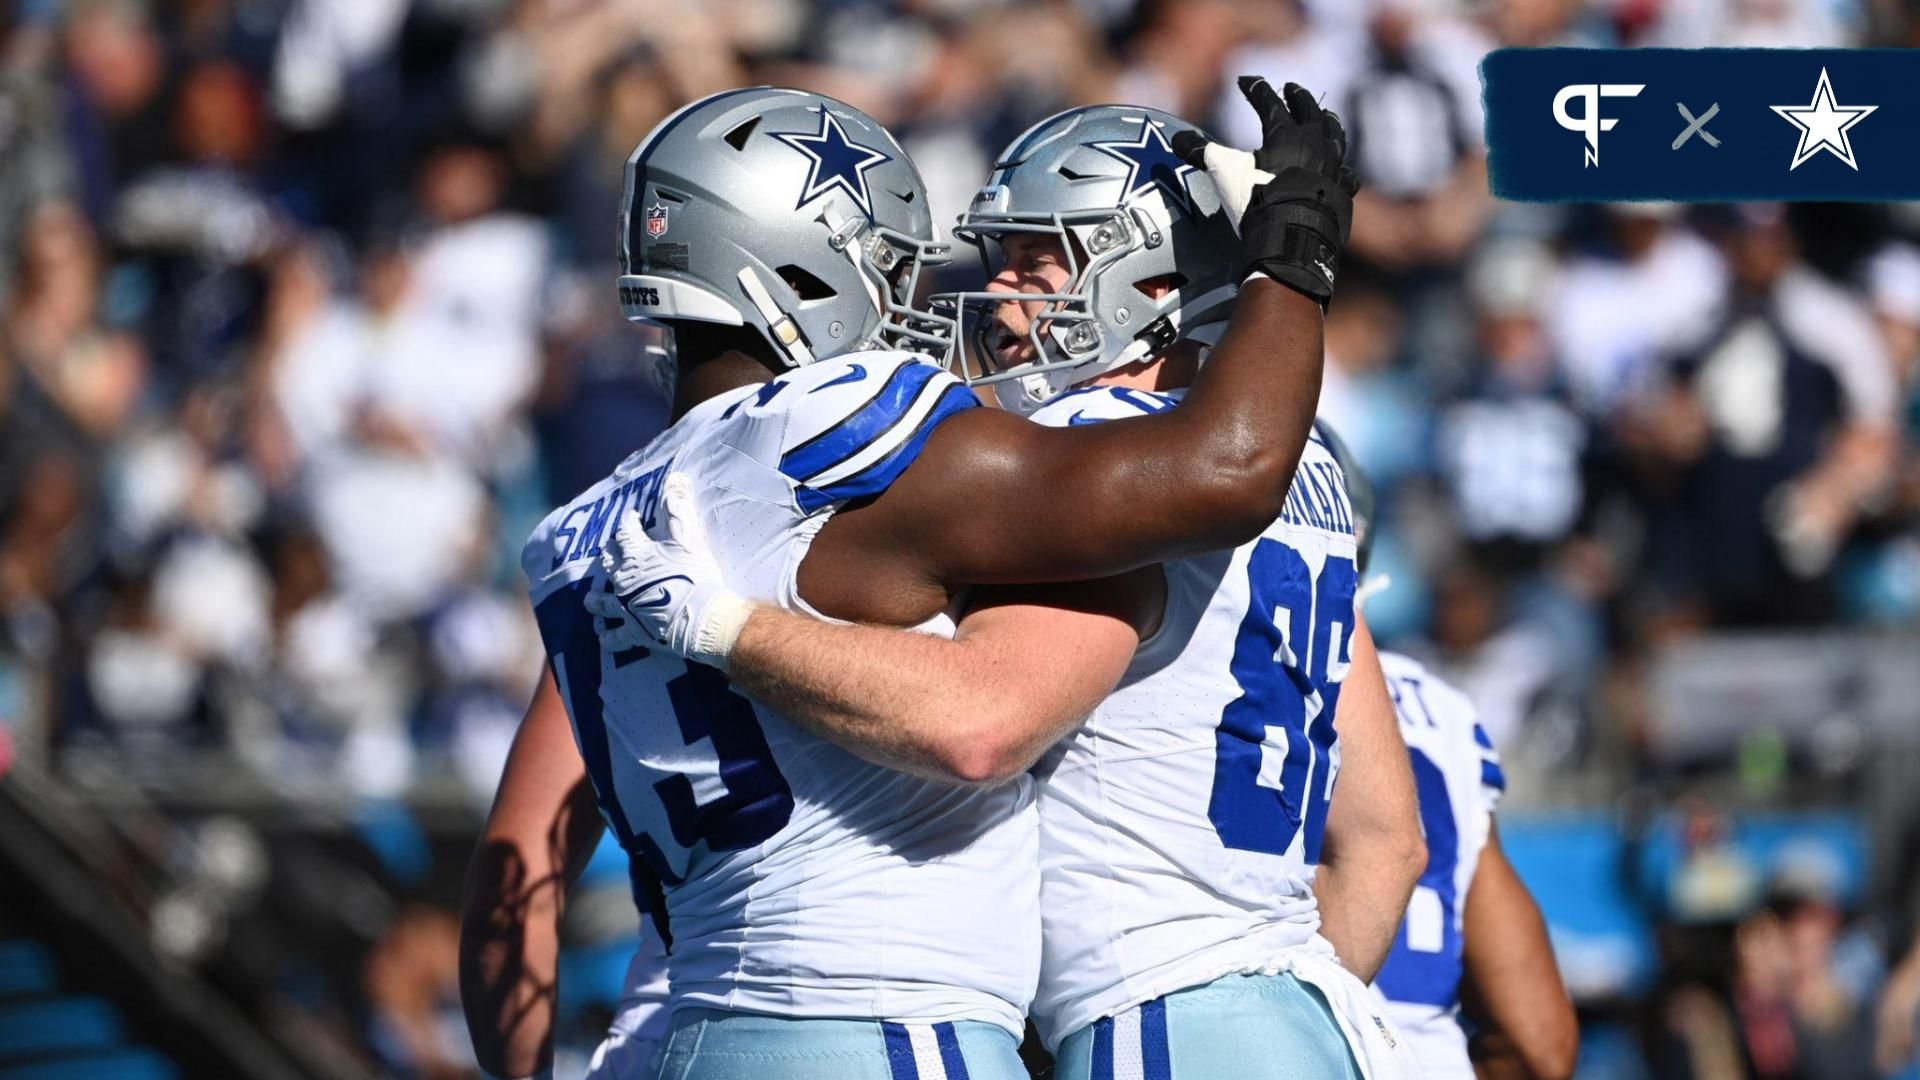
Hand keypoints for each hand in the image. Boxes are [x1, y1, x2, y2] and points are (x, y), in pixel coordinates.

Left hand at [581, 473, 753, 667]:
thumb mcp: (689, 537)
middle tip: (611, 551)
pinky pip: (614, 637)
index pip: (626, 532)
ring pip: (602, 602)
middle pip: (608, 563)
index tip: (632, 518)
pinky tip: (603, 636)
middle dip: (609, 555)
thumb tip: (675, 477)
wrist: (702, 619)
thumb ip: (679, 507)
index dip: (629, 522)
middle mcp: (624, 580)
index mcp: (636, 555)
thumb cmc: (696, 576)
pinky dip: (607, 636)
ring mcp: (625, 608)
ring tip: (591, 600)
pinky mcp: (633, 632)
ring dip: (596, 600)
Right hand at [1173, 76, 1358, 305]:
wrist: (1294, 236)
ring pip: (1334, 135)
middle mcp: (1314, 143)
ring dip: (1327, 122)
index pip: (1269, 102)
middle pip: (1309, 111)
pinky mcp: (1342, 191)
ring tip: (1324, 116)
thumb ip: (1202, 153)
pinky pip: (1346, 173)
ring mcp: (1333, 166)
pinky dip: (1341, 167)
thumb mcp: (1225, 173)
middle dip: (1298, 97)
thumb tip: (1176, 139)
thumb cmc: (1258, 200)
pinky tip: (1341, 168)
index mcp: (1286, 134)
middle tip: (1292, 88)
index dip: (1255, 89)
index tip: (1245, 81)